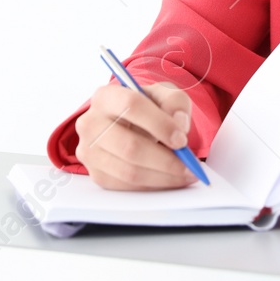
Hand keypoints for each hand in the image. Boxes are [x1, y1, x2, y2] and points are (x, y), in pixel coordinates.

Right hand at [75, 80, 196, 189]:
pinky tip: (169, 179)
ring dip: (163, 177)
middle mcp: (91, 123)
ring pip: (129, 171)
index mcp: (106, 96)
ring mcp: (89, 151)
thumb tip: (180, 125)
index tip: (181, 139)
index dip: (160, 124)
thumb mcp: (165, 94)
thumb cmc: (147, 108)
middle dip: (166, 160)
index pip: (132, 106)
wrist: (131, 123)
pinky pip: (127, 186)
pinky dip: (153, 185)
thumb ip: (176, 103)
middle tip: (190, 165)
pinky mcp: (96, 173)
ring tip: (186, 174)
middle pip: (130, 146)